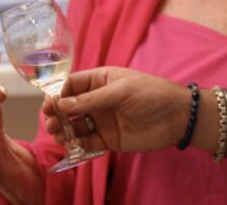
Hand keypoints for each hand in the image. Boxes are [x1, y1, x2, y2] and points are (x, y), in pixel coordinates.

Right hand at [43, 67, 187, 153]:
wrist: (178, 117)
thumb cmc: (152, 94)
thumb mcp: (122, 91)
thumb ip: (91, 99)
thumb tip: (61, 103)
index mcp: (102, 80)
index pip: (72, 84)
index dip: (58, 93)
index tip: (49, 104)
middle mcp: (98, 100)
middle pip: (69, 107)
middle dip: (56, 113)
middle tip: (50, 122)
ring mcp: (103, 120)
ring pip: (75, 125)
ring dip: (63, 130)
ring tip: (58, 134)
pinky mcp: (108, 139)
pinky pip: (87, 142)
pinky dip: (77, 145)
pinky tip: (71, 145)